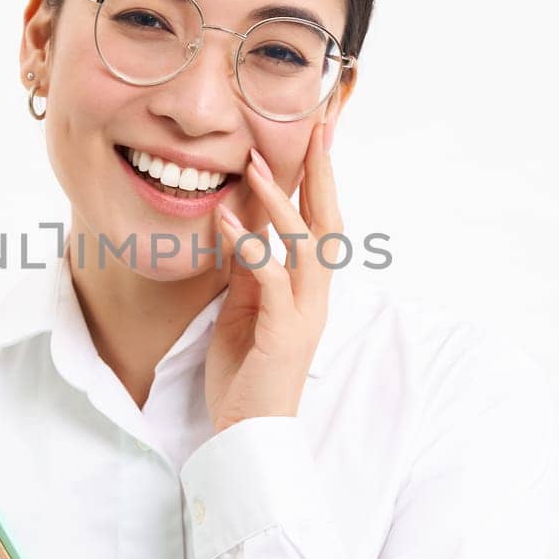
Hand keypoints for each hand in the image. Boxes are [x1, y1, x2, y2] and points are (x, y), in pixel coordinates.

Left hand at [206, 105, 341, 431]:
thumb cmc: (246, 371)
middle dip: (322, 172)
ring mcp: (305, 313)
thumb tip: (239, 223)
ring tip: (255, 165)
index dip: (320, 177)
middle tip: (314, 126)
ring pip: (303, 244)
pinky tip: (229, 222)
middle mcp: (316, 295)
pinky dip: (251, 248)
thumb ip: (248, 267)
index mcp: (308, 287)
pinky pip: (271, 279)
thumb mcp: (244, 307)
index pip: (320, 220)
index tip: (315, 134)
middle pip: (328, 220)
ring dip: (279, 201)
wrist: (249, 431)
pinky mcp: (284, 331)